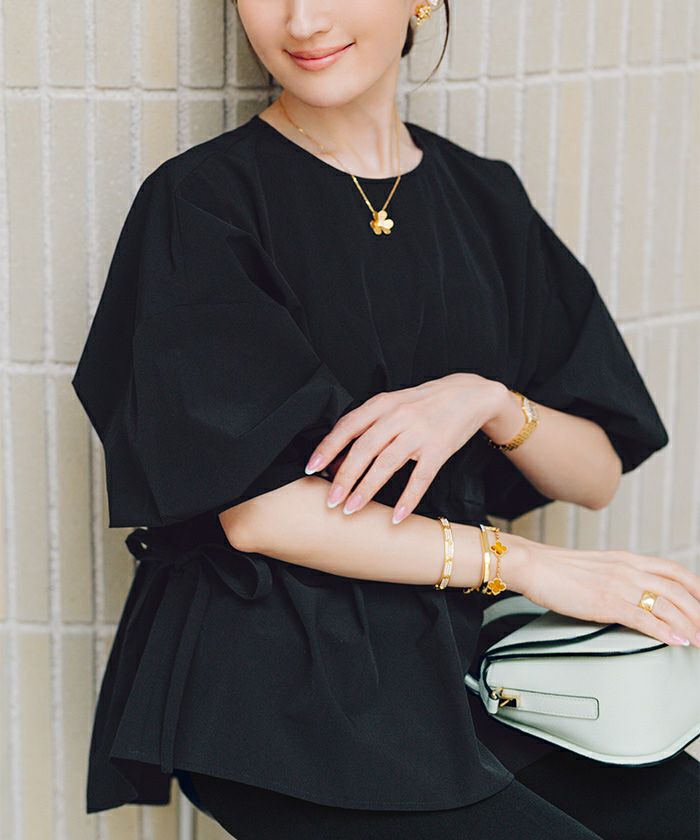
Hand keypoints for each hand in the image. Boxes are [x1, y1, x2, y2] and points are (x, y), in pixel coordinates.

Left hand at [304, 373, 506, 523]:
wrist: (469, 395)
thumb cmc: (423, 404)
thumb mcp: (393, 405)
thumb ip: (367, 427)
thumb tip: (336, 460)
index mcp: (383, 404)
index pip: (348, 427)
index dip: (328, 448)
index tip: (312, 469)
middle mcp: (399, 416)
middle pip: (363, 449)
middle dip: (343, 477)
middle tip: (330, 501)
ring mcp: (420, 432)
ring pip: (386, 464)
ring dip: (366, 490)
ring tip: (351, 509)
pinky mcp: (439, 449)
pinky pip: (420, 478)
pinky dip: (407, 499)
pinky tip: (395, 517)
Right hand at [521, 540, 699, 647]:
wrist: (533, 565)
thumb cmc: (557, 569)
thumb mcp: (597, 567)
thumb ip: (618, 577)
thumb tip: (631, 595)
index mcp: (627, 559)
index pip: (674, 570)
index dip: (697, 587)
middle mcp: (628, 568)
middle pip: (678, 589)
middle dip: (699, 612)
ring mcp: (618, 585)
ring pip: (667, 605)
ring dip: (689, 626)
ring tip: (699, 641)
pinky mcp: (606, 602)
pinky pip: (644, 618)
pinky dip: (665, 631)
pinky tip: (676, 641)